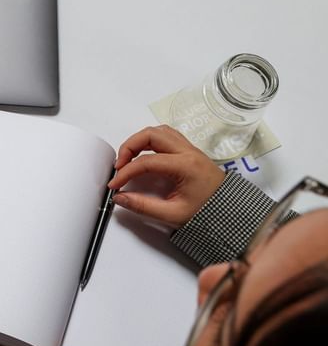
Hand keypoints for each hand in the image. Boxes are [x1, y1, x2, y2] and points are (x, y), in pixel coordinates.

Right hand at [108, 125, 224, 226]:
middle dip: (129, 146)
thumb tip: (120, 197)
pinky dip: (150, 140)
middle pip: (151, 134)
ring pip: (159, 131)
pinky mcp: (189, 151)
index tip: (115, 185)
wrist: (230, 212)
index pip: (146, 161)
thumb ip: (143, 206)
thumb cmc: (207, 212)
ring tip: (129, 158)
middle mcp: (188, 152)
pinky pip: (166, 136)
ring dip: (139, 140)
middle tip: (120, 165)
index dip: (126, 172)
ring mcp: (189, 149)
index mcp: (186, 166)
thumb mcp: (172, 214)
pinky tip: (144, 154)